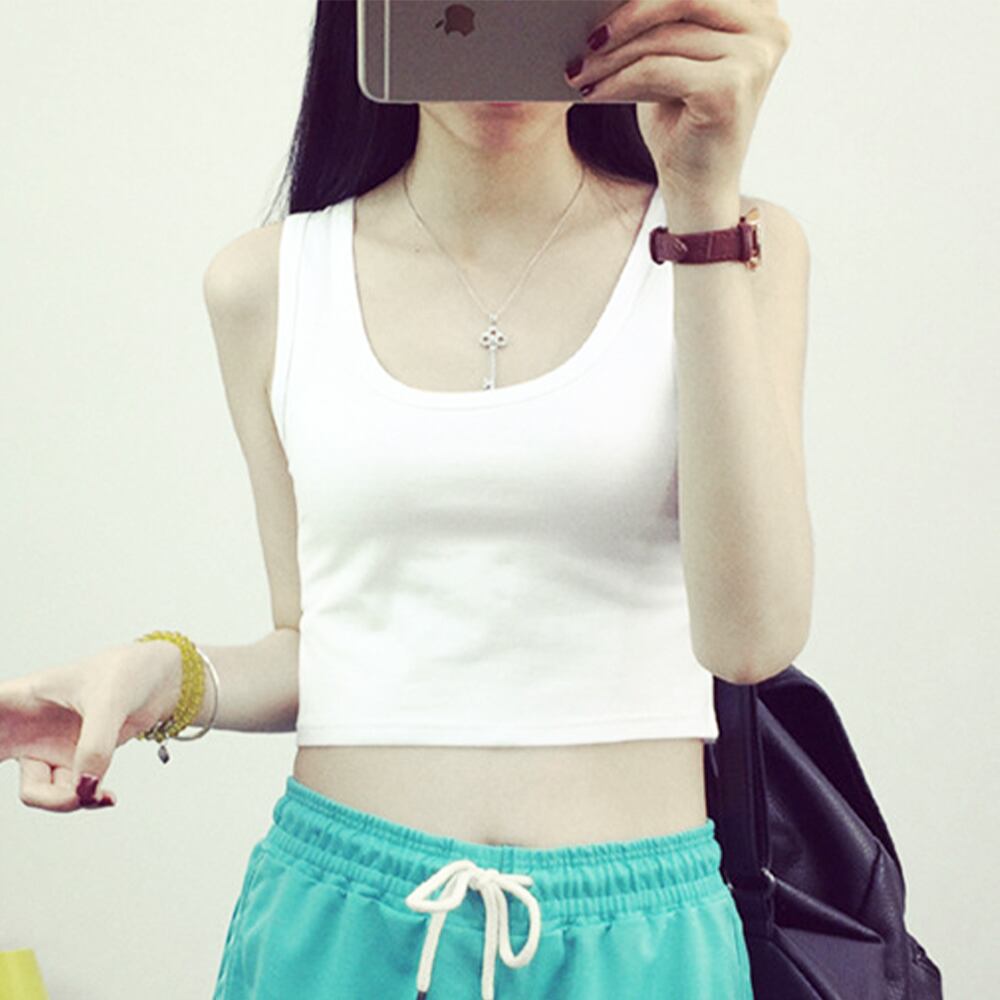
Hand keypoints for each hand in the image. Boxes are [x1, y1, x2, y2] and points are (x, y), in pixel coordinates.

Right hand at [0, 641, 180, 811]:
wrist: (163, 680)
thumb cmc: (129, 672)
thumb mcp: (112, 701)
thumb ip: (95, 743)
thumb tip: (83, 789)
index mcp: (22, 697)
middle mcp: (25, 724)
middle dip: (7, 771)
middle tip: (28, 770)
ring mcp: (45, 747)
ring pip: (35, 792)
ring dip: (64, 802)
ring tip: (97, 795)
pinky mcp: (72, 763)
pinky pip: (68, 795)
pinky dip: (86, 800)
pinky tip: (107, 797)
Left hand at [565, 0, 790, 199]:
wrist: (700, 189)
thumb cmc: (684, 123)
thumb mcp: (675, 59)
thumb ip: (664, 21)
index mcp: (761, 10)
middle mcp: (768, 27)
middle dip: (626, 14)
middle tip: (586, 36)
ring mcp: (754, 57)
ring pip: (664, 36)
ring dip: (612, 54)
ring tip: (578, 69)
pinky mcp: (729, 88)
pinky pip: (657, 68)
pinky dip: (617, 79)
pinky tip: (592, 90)